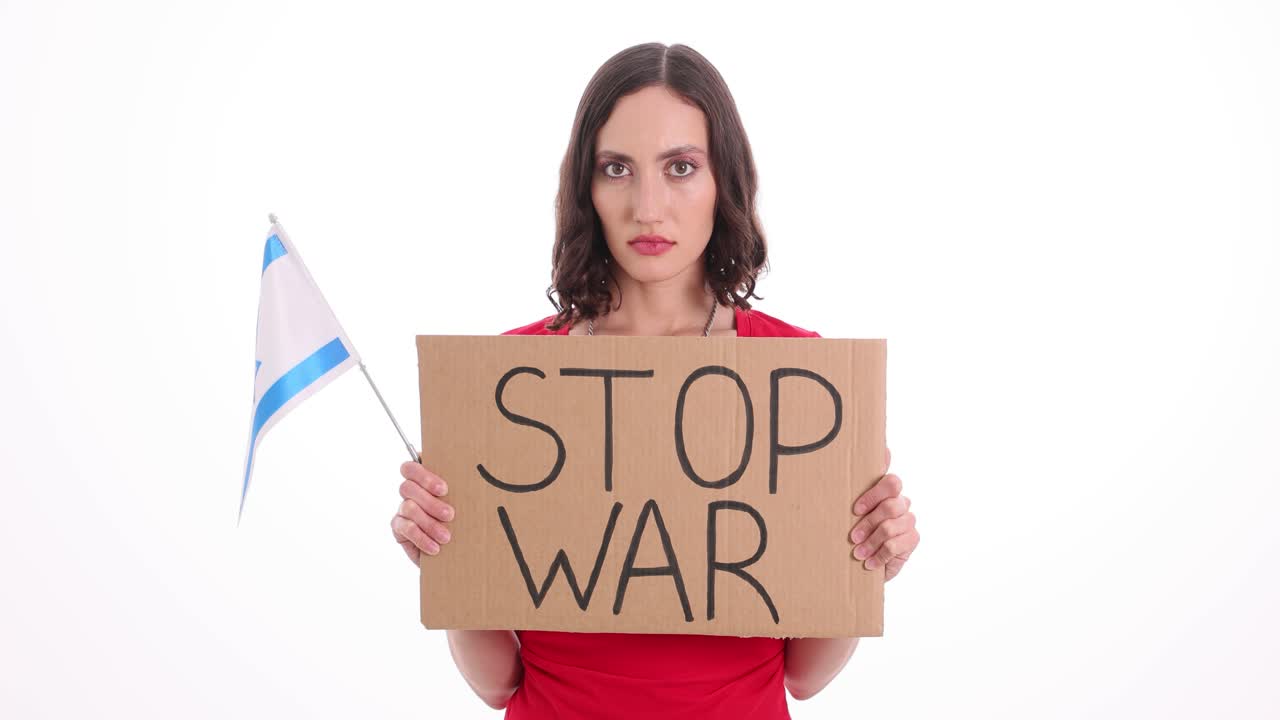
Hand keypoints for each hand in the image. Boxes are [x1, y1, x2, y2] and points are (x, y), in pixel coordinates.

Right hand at [391, 459, 454, 565]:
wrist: (455, 550)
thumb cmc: (462, 521)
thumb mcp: (463, 504)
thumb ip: (460, 490)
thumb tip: (477, 478)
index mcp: (424, 480)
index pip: (411, 467)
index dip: (424, 476)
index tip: (444, 490)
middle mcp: (410, 492)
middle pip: (408, 487)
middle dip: (430, 502)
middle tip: (450, 515)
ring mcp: (402, 508)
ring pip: (408, 508)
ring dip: (429, 523)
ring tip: (446, 537)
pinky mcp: (398, 528)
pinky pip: (405, 528)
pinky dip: (422, 538)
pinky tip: (435, 547)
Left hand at [849, 447, 918, 581]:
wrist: (864, 561)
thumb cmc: (857, 530)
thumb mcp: (850, 512)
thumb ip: (856, 488)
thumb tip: (873, 455)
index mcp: (887, 491)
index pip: (892, 482)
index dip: (874, 495)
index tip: (855, 510)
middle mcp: (901, 502)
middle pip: (890, 506)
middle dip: (868, 523)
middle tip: (853, 537)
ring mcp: (909, 520)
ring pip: (890, 527)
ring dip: (870, 542)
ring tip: (857, 553)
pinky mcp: (912, 539)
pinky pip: (894, 546)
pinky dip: (878, 556)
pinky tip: (869, 563)